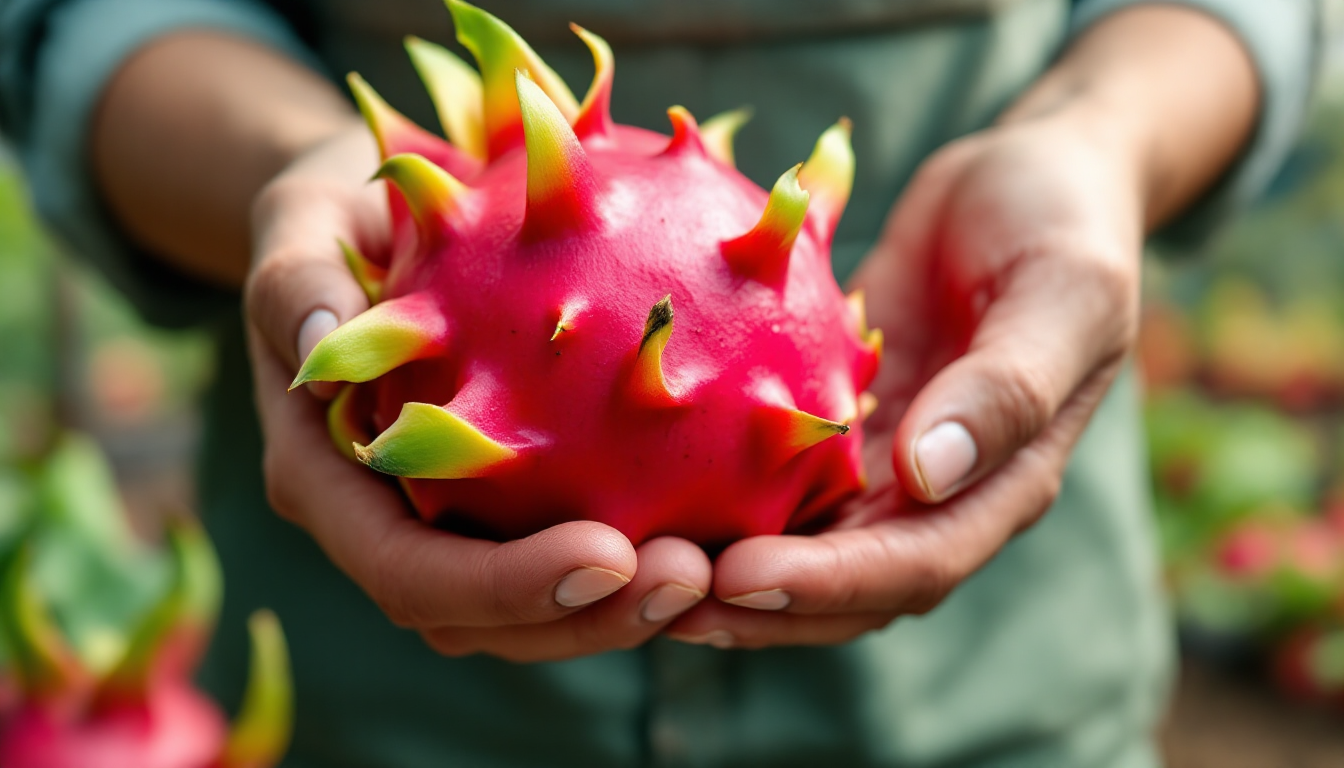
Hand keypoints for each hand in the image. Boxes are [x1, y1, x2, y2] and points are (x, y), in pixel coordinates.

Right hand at [245, 125, 709, 661]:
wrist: (371, 217)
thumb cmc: (336, 211)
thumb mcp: (298, 220)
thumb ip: (295, 281)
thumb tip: (323, 346)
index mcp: (325, 479)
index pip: (409, 570)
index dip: (502, 586)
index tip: (606, 555)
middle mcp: (385, 520)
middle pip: (481, 620)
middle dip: (585, 618)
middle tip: (691, 576)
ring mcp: (446, 519)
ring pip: (534, 608)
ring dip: (626, 608)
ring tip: (717, 569)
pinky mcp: (505, 497)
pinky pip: (573, 538)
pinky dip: (642, 544)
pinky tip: (724, 520)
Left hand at [666, 109, 1143, 648]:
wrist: (1026, 177)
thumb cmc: (1063, 223)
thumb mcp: (1062, 293)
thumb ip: (1007, 388)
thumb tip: (925, 475)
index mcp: (1001, 482)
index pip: (912, 565)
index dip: (828, 583)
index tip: (739, 574)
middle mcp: (937, 492)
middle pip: (844, 584)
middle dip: (758, 604)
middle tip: (662, 597)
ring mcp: (882, 460)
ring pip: (800, 542)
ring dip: (726, 566)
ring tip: (638, 564)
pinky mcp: (835, 418)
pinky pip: (774, 471)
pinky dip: (721, 492)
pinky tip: (647, 486)